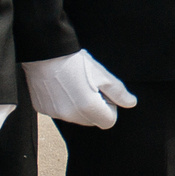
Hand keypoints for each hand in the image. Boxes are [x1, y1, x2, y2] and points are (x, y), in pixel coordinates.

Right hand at [24, 51, 138, 128]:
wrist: (45, 54)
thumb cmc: (75, 62)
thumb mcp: (103, 75)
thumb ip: (119, 92)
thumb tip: (131, 103)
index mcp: (89, 108)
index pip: (109, 122)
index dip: (110, 107)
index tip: (103, 93)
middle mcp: (71, 115)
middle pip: (92, 120)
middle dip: (95, 107)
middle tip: (89, 86)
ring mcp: (55, 114)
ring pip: (76, 117)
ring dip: (79, 106)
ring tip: (74, 84)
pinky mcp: (43, 109)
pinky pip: (60, 112)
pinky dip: (63, 103)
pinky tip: (61, 87)